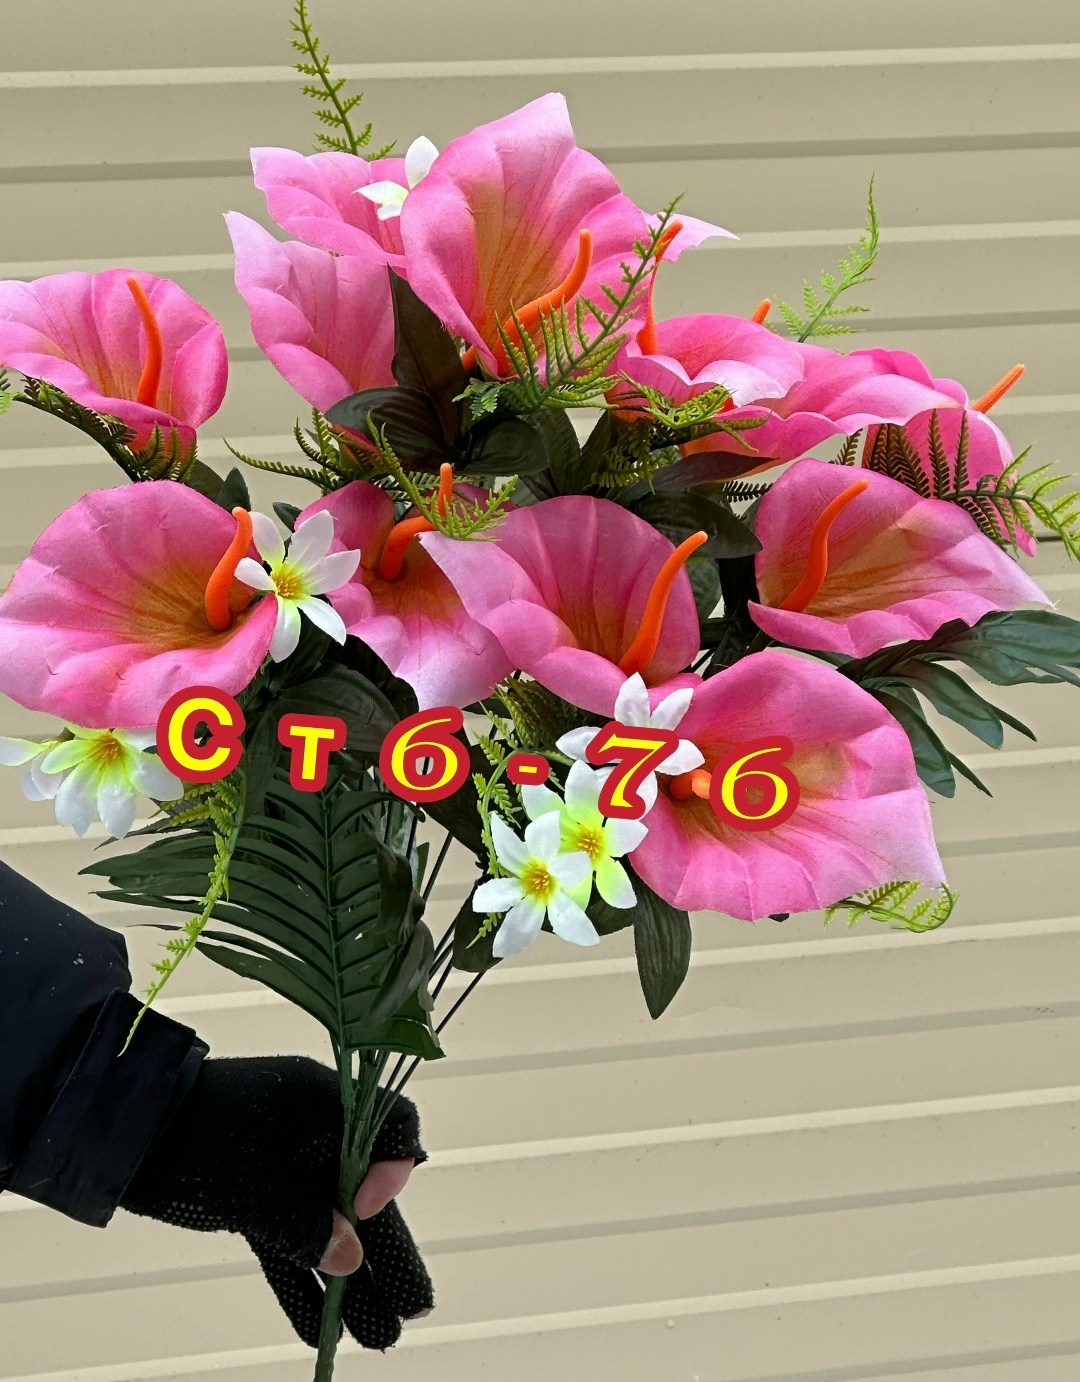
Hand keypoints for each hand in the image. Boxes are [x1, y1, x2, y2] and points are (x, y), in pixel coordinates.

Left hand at [119, 1055, 432, 1349]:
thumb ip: (304, 1226)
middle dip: (386, 1254)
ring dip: (348, 1277)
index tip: (363, 1209)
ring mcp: (284, 1159)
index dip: (392, 1173)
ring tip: (378, 1334)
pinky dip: (301, 1273)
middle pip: (364, 1195)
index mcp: (322, 1103)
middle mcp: (313, 1129)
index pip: (390, 1129)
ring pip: (328, 1221)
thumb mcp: (251, 1190)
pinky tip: (322, 1328)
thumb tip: (350, 1258)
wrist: (120, 1129)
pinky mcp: (254, 1188)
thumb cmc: (192, 1142)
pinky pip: (290, 1231)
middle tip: (411, 1309)